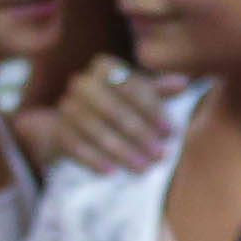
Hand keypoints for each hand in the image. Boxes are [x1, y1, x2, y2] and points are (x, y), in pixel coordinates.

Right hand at [48, 56, 178, 173]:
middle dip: (138, 133)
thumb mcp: (143, 94)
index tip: (170, 131)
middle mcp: (82, 83)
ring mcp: (66, 106)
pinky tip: (111, 172)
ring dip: (119, 150)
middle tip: (160, 155)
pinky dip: (92, 159)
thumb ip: (160, 90)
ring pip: (93, 128)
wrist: (79, 122)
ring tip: (143, 168)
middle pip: (110, 107)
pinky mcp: (58, 130)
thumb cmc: (123, 103)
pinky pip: (74, 144)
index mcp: (105, 68)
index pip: (128, 84)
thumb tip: (182, 82)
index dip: (151, 108)